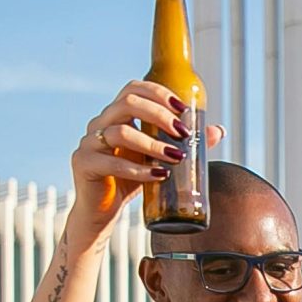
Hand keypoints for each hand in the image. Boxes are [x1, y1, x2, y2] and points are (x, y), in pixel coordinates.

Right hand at [72, 81, 222, 228]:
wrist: (101, 211)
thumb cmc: (128, 181)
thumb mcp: (157, 159)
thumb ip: (182, 144)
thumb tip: (217, 130)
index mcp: (116, 116)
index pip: (133, 89)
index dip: (158, 93)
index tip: (182, 109)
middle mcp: (99, 123)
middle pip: (127, 103)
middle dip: (159, 115)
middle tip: (182, 133)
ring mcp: (88, 143)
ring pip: (120, 132)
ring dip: (152, 144)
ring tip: (175, 157)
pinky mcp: (83, 164)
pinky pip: (112, 163)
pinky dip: (139, 170)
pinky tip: (158, 176)